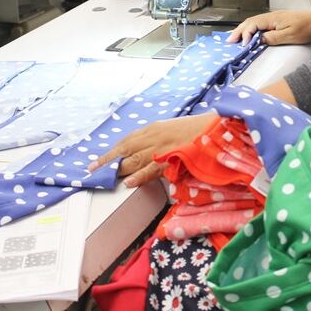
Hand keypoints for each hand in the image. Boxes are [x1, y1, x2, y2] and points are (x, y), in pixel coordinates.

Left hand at [87, 113, 214, 186]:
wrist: (217, 129)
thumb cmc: (198, 130)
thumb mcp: (173, 129)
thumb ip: (158, 139)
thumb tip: (145, 151)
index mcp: (154, 129)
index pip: (127, 141)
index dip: (112, 151)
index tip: (99, 160)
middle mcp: (154, 136)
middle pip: (125, 150)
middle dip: (108, 161)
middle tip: (93, 170)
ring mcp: (162, 147)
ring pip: (134, 159)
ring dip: (117, 169)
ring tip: (104, 177)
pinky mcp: (172, 158)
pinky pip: (152, 169)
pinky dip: (139, 176)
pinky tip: (129, 182)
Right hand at [227, 9, 310, 45]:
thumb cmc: (306, 28)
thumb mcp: (289, 36)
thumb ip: (272, 38)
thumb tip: (258, 40)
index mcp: (272, 18)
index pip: (253, 25)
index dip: (245, 34)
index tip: (242, 44)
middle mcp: (270, 17)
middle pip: (250, 22)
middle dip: (238, 31)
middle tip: (229, 42)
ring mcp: (273, 19)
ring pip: (253, 23)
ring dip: (243, 30)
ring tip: (234, 39)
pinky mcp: (277, 22)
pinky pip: (259, 25)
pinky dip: (251, 30)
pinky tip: (249, 36)